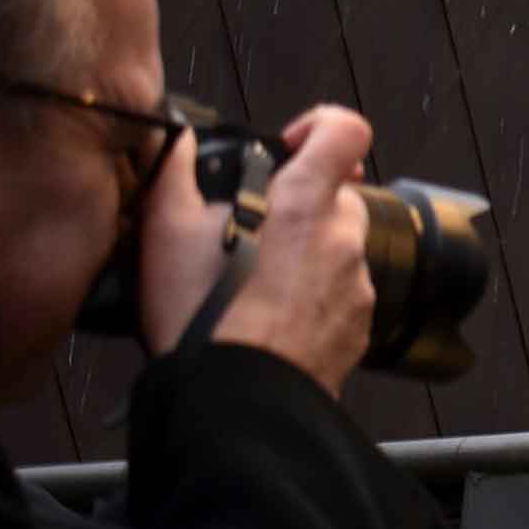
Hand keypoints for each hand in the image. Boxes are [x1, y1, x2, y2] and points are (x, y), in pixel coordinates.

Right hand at [140, 104, 376, 394]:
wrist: (237, 401)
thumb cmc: (201, 318)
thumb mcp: (167, 235)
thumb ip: (176, 176)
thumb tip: (183, 142)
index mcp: (307, 206)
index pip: (348, 132)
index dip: (322, 127)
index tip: (290, 148)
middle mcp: (345, 240)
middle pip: (339, 195)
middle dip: (301, 205)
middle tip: (251, 231)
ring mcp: (358, 285)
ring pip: (340, 246)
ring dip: (307, 251)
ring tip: (254, 281)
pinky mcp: (361, 325)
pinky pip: (342, 291)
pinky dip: (314, 293)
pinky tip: (271, 315)